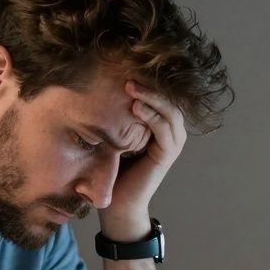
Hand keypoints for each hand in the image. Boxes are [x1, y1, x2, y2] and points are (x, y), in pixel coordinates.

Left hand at [99, 80, 187, 240]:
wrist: (114, 204)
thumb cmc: (109, 168)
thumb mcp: (111, 134)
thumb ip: (115, 114)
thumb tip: (98, 81)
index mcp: (158, 125)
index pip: (159, 94)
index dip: (147, 79)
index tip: (123, 65)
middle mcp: (169, 132)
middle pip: (168, 98)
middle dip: (150, 83)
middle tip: (129, 71)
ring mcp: (171, 143)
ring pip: (169, 110)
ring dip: (151, 96)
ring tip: (131, 86)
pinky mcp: (167, 154)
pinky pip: (165, 129)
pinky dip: (153, 115)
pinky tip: (136, 106)